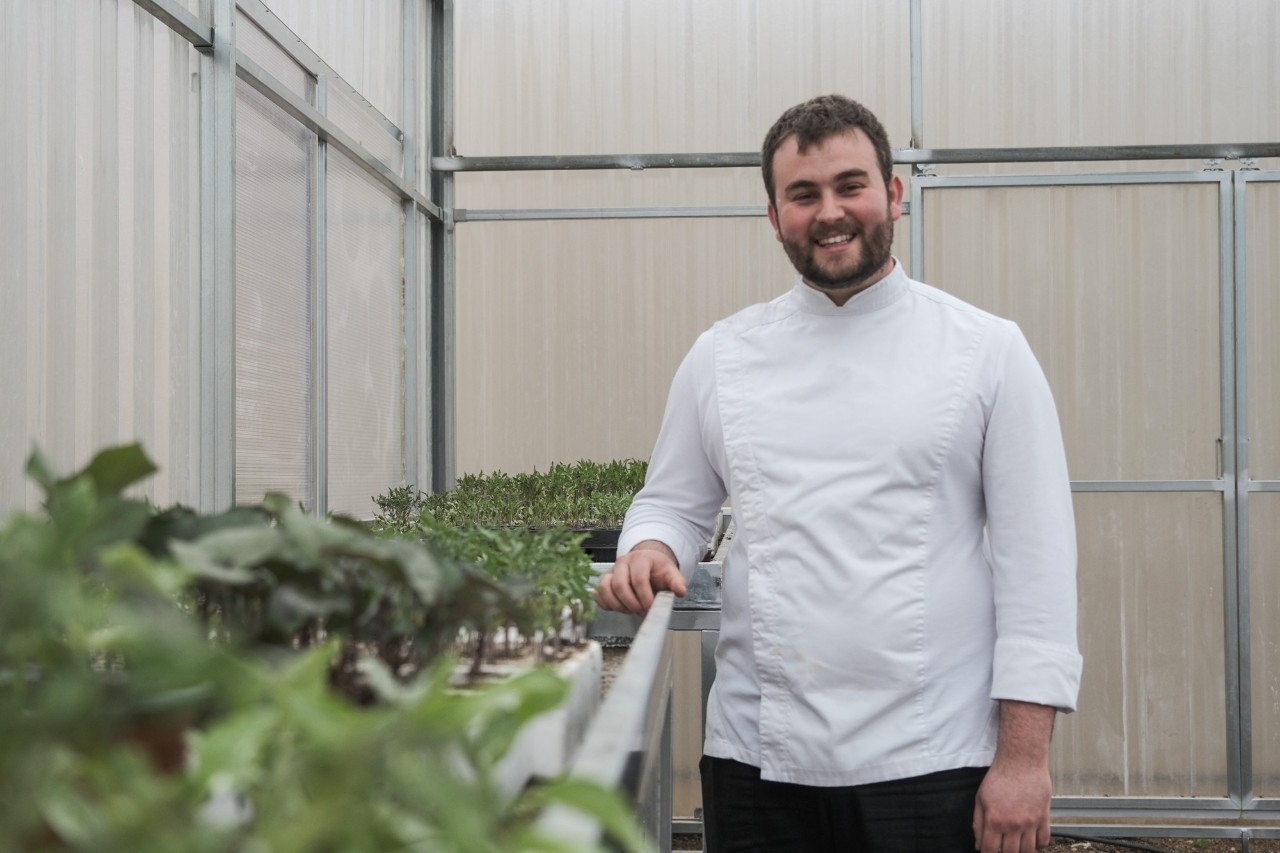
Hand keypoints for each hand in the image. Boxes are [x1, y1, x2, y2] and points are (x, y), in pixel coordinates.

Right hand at [592, 541, 685, 614]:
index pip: (639, 579)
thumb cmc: (657, 570)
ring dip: (617, 604)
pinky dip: (605, 604)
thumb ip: (677, 582)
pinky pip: (597, 593)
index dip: (644, 597)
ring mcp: (611, 571)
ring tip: (629, 610)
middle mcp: (622, 563)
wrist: (647, 564)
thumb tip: (680, 591)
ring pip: (605, 588)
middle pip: (619, 584)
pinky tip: (618, 608)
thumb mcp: (671, 573)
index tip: (650, 608)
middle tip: (641, 612)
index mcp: (640, 559)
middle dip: (631, 603)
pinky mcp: (604, 581)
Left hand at [973, 700, 1056, 851]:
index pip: (990, 850)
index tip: (989, 851)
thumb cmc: (999, 777)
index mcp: (994, 820)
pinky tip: (1031, 838)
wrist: (1021, 761)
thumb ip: (978, 823)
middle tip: (1004, 846)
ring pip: (1029, 850)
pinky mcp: (1044, 817)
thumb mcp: (980, 798)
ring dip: (1022, 850)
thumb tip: (978, 843)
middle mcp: (1013, 824)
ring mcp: (1030, 822)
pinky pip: (1044, 840)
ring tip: (1017, 844)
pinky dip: (1039, 844)